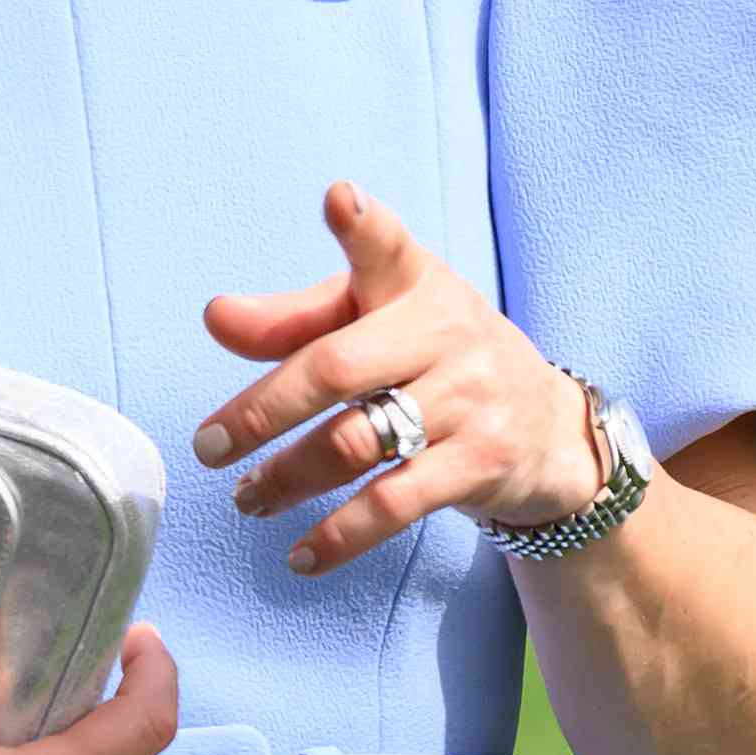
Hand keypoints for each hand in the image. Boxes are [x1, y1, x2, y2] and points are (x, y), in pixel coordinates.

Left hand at [195, 181, 595, 572]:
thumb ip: (295, 321)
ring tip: (245, 499)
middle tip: (208, 445)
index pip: (386, 246)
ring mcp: (468, 399)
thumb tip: (216, 318)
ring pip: (356, 443)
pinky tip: (300, 555)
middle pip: (338, 368)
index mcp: (414, 283)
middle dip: (264, 412)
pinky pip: (394, 503)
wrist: (547, 428)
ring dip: (287, 478)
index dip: (362, 224)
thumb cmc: (435, 360)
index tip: (339, 200)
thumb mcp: (375, 323)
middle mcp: (445, 332)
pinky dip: (340, 535)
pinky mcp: (479, 462)